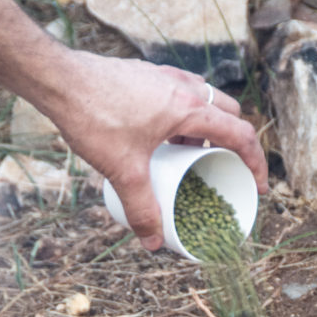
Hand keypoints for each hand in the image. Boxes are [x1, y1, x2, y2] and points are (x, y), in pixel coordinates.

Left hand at [44, 50, 267, 249]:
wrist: (58, 78)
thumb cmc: (93, 116)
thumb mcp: (123, 171)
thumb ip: (141, 208)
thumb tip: (152, 242)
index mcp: (190, 109)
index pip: (241, 135)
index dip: (256, 163)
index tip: (258, 185)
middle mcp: (183, 87)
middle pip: (228, 113)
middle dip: (233, 142)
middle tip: (223, 166)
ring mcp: (164, 76)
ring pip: (203, 99)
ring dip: (206, 127)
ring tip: (189, 154)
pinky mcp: (145, 74)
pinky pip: (179, 92)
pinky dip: (182, 114)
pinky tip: (159, 134)